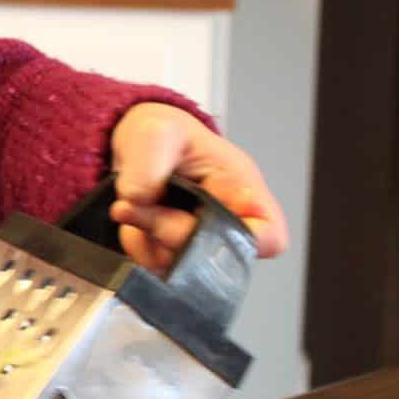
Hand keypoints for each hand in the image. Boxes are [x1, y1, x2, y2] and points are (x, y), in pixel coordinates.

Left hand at [107, 103, 289, 271]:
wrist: (134, 146)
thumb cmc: (163, 134)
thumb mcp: (157, 131)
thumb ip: (149, 161)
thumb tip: (138, 197)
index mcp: (243, 191)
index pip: (269, 237)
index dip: (242, 239)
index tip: (202, 217)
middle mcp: (226, 224)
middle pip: (216, 258)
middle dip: (171, 232)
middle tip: (139, 203)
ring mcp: (197, 244)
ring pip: (180, 267)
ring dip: (146, 240)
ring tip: (130, 205)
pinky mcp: (169, 254)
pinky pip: (153, 267)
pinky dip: (135, 246)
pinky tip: (130, 220)